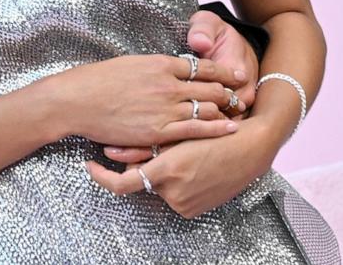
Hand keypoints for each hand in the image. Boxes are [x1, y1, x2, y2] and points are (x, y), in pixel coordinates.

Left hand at [86, 119, 281, 217]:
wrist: (251, 147)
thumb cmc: (213, 132)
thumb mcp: (176, 134)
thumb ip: (144, 147)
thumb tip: (112, 153)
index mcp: (168, 170)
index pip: (121, 185)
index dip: (101, 177)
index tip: (91, 165)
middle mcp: (174, 193)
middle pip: (141, 181)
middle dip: (140, 166)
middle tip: (135, 150)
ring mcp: (185, 204)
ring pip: (157, 188)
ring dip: (159, 173)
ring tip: (174, 155)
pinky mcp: (194, 210)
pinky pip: (172, 196)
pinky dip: (172, 183)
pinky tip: (185, 166)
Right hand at [102, 10, 258, 163]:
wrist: (77, 100)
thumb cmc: (97, 81)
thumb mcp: (130, 63)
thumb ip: (155, 68)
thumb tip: (170, 69)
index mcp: (160, 64)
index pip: (202, 66)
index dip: (223, 71)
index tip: (237, 73)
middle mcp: (168, 84)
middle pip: (210, 87)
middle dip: (230, 91)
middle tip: (244, 94)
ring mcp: (165, 108)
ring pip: (208, 107)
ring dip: (225, 110)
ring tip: (238, 112)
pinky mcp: (158, 131)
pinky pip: (196, 129)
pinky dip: (216, 128)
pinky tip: (230, 129)